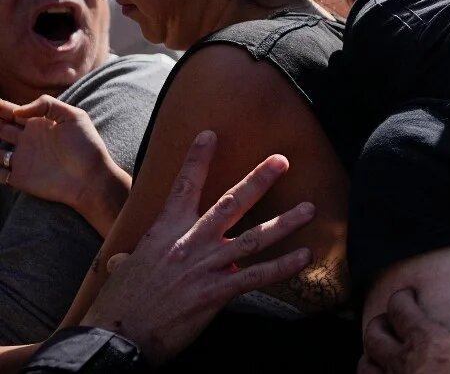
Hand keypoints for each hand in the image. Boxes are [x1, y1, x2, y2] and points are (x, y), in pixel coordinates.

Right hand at [0, 95, 129, 233]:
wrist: (91, 179)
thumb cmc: (86, 146)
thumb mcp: (74, 116)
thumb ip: (47, 105)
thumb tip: (17, 111)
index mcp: (38, 123)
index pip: (12, 112)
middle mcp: (27, 140)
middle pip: (0, 128)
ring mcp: (22, 159)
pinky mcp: (19, 178)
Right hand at [80, 130, 315, 364]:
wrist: (116, 337)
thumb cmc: (119, 305)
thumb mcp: (124, 272)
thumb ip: (131, 259)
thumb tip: (122, 260)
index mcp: (165, 231)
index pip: (184, 187)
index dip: (197, 159)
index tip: (211, 133)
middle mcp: (189, 242)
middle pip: (230, 203)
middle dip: (259, 180)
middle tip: (282, 160)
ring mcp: (206, 266)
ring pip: (254, 237)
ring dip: (286, 222)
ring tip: (310, 209)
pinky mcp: (216, 292)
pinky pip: (257, 276)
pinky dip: (283, 266)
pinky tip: (304, 256)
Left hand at [360, 288, 449, 373]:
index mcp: (426, 341)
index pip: (402, 307)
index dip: (403, 296)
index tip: (410, 293)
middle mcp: (403, 361)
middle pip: (374, 333)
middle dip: (380, 324)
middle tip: (392, 321)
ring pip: (366, 364)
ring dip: (370, 356)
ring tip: (381, 354)